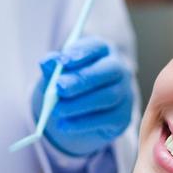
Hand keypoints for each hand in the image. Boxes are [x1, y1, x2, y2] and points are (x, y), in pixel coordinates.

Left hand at [32, 37, 132, 156]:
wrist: (84, 112)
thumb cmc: (72, 84)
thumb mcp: (59, 73)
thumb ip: (53, 67)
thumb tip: (47, 62)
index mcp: (104, 51)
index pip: (98, 47)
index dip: (81, 52)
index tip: (62, 61)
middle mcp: (120, 70)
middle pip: (109, 70)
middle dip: (82, 79)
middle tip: (59, 87)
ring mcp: (125, 94)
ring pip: (108, 96)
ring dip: (80, 104)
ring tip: (57, 110)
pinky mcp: (123, 117)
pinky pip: (106, 119)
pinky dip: (82, 123)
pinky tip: (64, 125)